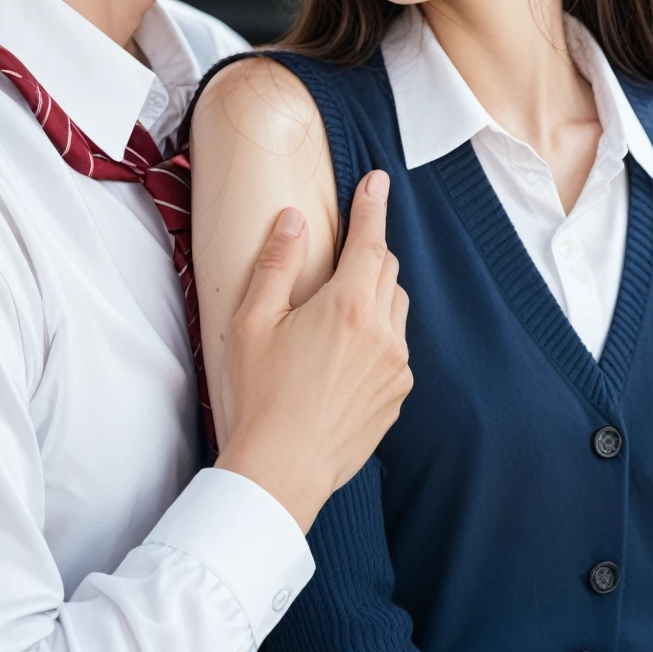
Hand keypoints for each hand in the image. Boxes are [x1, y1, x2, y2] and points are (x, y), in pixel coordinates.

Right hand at [215, 170, 411, 531]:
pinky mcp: (398, 397)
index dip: (372, 206)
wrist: (282, 470)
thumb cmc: (261, 397)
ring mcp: (396, 367)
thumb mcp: (254, 322)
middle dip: (369, 253)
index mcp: (347, 307)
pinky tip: (342, 358)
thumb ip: (277, 264)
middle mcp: (383, 333)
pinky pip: (395, 351)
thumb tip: (293, 220)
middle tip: (340, 256)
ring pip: (395, 311)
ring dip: (374, 298)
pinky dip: (377, 340)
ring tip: (335, 315)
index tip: (376, 182)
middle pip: (386, 271)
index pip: (370, 240)